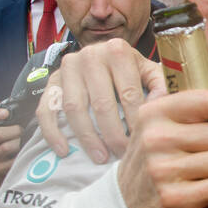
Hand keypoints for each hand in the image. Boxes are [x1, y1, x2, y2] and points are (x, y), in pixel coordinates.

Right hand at [0, 107, 21, 190]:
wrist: (4, 170)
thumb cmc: (9, 145)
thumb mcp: (7, 132)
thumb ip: (12, 121)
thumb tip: (28, 107)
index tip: (6, 113)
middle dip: (15, 131)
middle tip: (24, 131)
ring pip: (5, 147)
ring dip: (19, 143)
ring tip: (26, 142)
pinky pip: (11, 161)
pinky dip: (21, 156)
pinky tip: (25, 154)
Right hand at [38, 38, 157, 162]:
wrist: (101, 57)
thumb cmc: (129, 70)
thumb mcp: (148, 71)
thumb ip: (160, 85)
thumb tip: (160, 105)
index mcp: (117, 50)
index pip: (129, 93)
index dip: (135, 121)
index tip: (141, 142)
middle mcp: (89, 55)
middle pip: (101, 103)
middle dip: (113, 134)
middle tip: (122, 154)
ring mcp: (67, 67)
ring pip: (74, 109)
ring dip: (87, 137)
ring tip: (100, 157)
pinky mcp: (51, 81)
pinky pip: (46, 109)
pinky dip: (53, 132)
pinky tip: (63, 151)